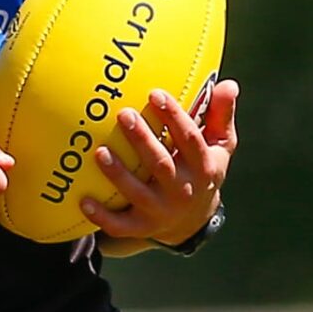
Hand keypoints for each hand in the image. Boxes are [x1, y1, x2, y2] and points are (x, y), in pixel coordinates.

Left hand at [83, 80, 238, 245]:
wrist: (193, 220)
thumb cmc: (201, 169)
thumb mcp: (219, 146)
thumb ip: (220, 115)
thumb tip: (229, 84)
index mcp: (203, 167)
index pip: (190, 140)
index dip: (174, 117)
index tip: (155, 93)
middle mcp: (183, 191)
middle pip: (161, 165)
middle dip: (142, 140)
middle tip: (124, 114)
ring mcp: (161, 211)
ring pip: (138, 194)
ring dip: (118, 175)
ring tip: (100, 152)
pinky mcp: (141, 227)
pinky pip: (120, 226)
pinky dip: (102, 216)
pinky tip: (83, 201)